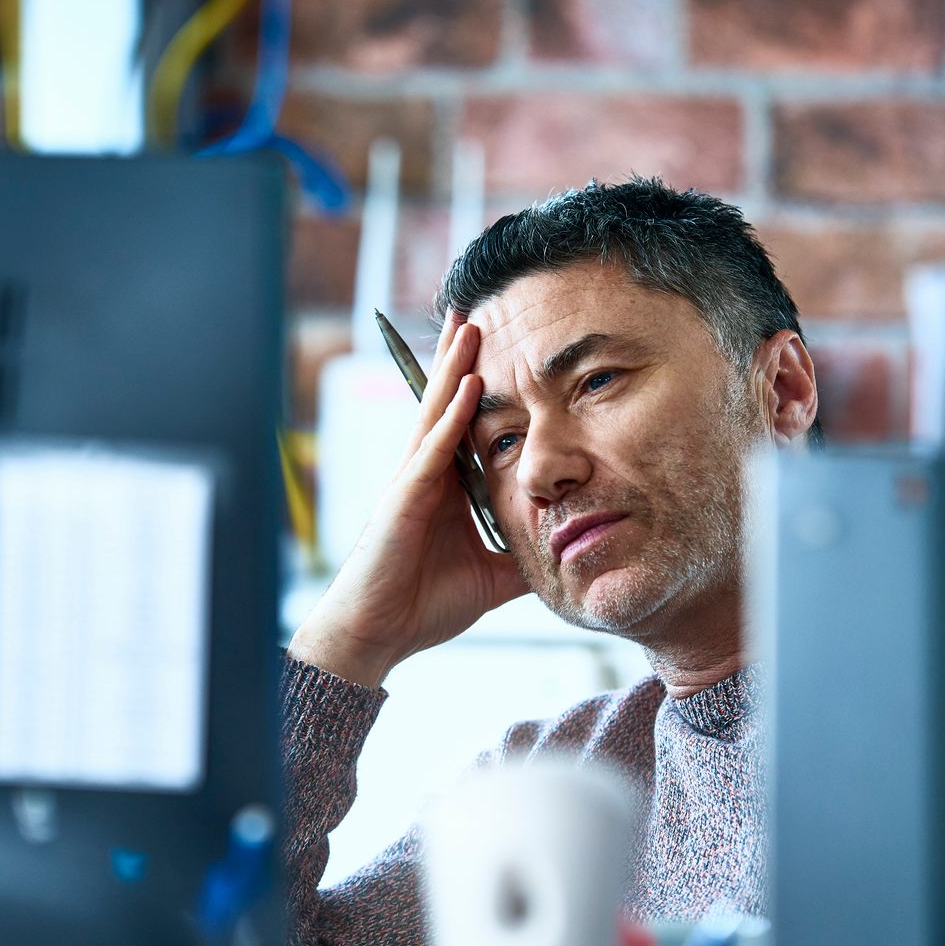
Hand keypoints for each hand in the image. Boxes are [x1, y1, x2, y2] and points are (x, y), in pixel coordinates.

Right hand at [291, 315, 528, 686]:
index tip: (498, 346)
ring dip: (455, 369)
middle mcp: (426, 476)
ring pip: (436, 414)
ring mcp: (410, 483)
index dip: (478, 385)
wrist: (378, 636)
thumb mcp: (492, 577)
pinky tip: (468, 387)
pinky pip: (432, 451)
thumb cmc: (422, 607)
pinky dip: (451, 418)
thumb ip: (523, 558)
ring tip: (470, 325)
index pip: (465, 424)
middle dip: (461, 357)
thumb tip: (566, 553)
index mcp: (445, 489)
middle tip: (478, 308)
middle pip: (446, 404)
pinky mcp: (403, 499)